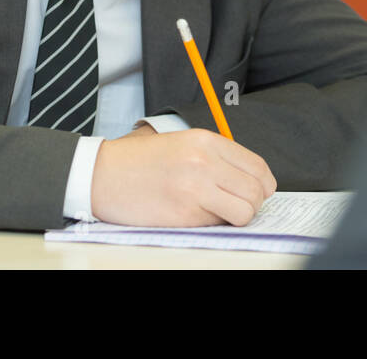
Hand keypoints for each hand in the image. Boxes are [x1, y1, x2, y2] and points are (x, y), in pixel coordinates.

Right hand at [91, 127, 276, 226]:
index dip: (263, 185)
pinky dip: (217, 225)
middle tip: (238, 207)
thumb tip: (246, 181)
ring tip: (221, 214)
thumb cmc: (139, 162)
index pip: (257, 166)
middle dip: (253, 203)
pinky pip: (220, 224)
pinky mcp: (185, 213)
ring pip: (246, 210)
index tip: (257, 193)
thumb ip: (214, 157)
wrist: (102, 175)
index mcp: (206, 140)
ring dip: (240, 217)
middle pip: (257, 190)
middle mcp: (206, 161)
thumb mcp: (181, 143)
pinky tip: (200, 217)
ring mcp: (197, 187)